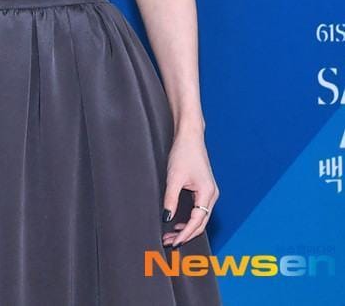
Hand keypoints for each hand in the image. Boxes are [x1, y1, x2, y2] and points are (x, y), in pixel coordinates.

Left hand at [161, 130, 218, 248]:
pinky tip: (178, 222)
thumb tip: (167, 218)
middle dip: (185, 234)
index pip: (197, 222)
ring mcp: (210, 192)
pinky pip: (199, 210)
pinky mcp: (204, 189)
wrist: (190, 136)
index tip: (173, 242)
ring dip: (187, 228)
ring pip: (200, 218)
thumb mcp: (174, 177)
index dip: (185, 234)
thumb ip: (170, 199)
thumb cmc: (183, 153)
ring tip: (170, 234)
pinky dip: (189, 219)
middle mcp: (212, 195)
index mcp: (207, 192)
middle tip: (168, 242)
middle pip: (201, 223)